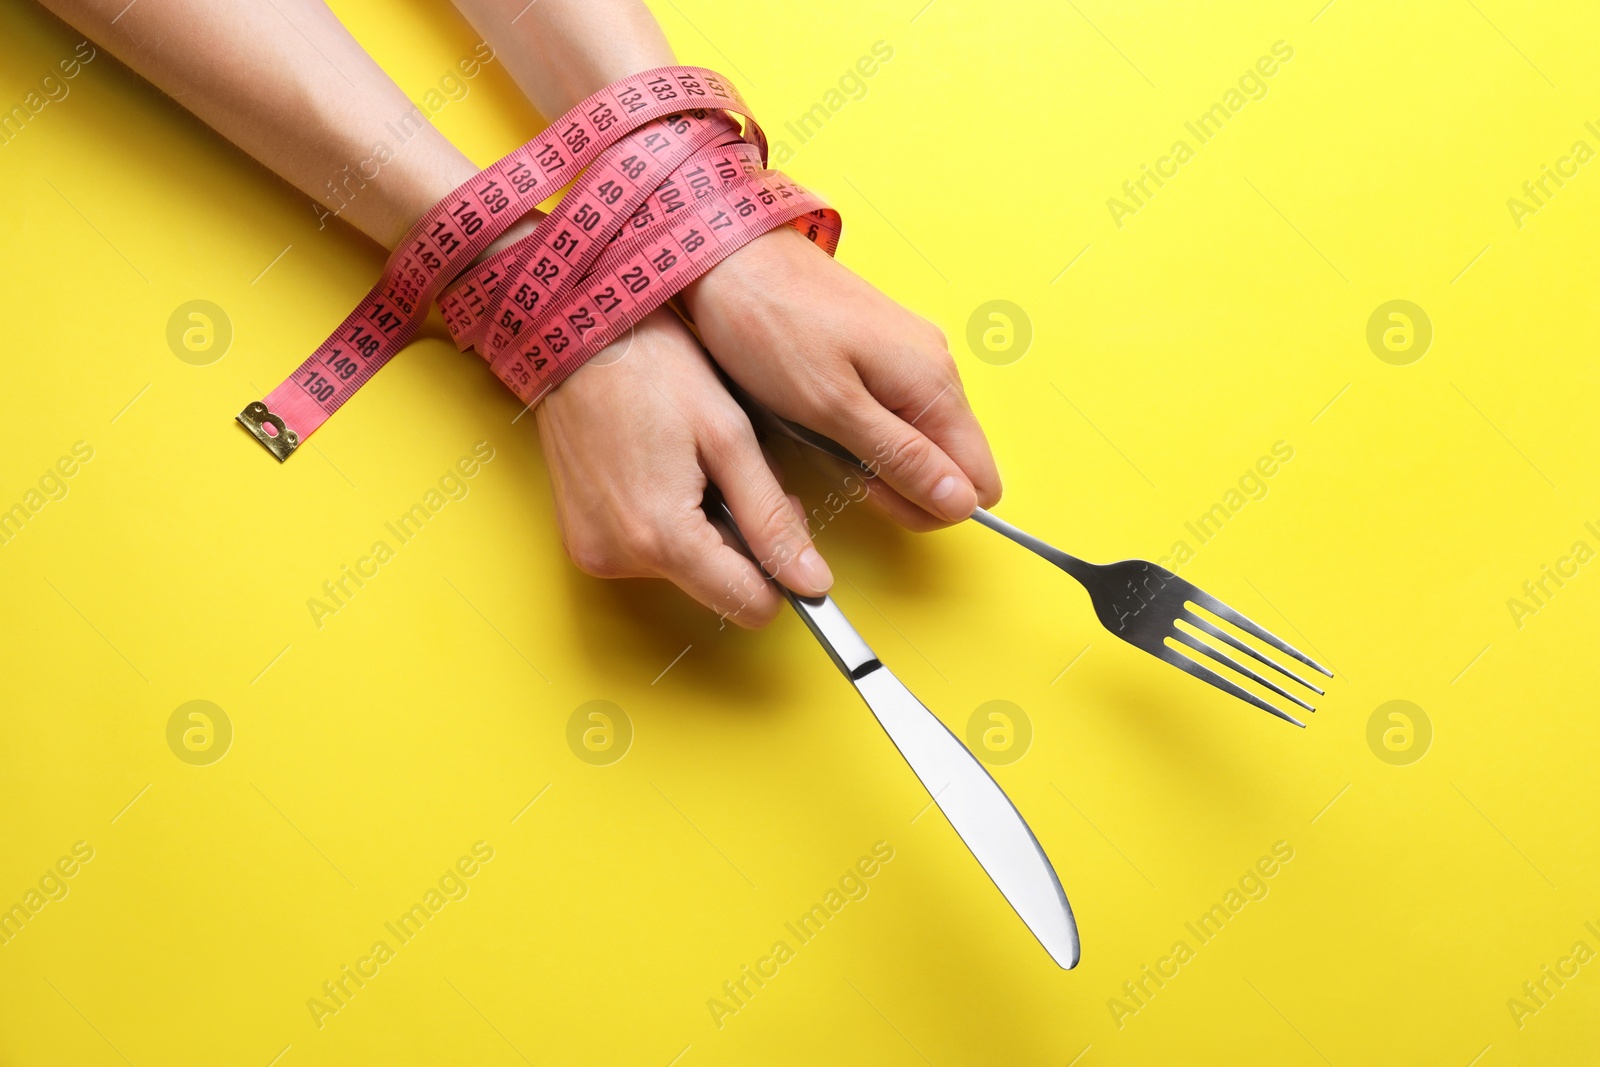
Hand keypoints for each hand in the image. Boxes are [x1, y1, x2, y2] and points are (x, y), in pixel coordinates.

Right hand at [535, 307, 831, 626]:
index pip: (747, 605)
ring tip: (693, 463)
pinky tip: (664, 470)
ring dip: (704, 526)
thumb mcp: (731, 439)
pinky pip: (647, 552)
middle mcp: (619, 558)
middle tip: (736, 473)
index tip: (785, 527)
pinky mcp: (579, 539)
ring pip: (685, 569)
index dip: (781, 574)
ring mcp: (592, 551)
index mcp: (661, 538)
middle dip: (740, 539)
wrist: (578, 336)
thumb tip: (812, 584)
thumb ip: (772, 519)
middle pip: (715, 586)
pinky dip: (669, 522)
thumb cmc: (656, 371)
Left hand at [681, 226, 1001, 530]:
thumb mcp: (832, 407)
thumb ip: (901, 457)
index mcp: (934, 383)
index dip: (930, 505)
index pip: (979, 481)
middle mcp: (935, 367)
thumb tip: (961, 502)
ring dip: (876, 458)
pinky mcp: (882, 350)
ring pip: (920, 441)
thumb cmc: (771, 327)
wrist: (731, 257)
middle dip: (900, 485)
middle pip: (951, 464)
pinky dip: (861, 429)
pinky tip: (819, 415)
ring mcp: (911, 356)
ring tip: (820, 435)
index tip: (872, 492)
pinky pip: (893, 413)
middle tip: (838, 466)